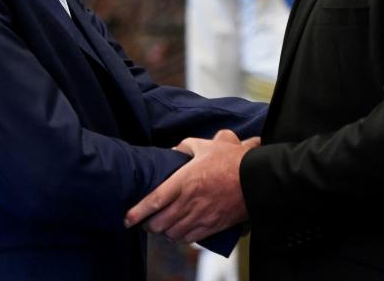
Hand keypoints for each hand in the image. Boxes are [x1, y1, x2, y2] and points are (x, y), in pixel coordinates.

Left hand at [124, 129, 259, 242]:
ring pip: (172, 233)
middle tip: (145, 221)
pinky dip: (180, 237)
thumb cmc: (231, 160)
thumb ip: (185, 147)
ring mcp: (201, 216)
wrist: (256, 179)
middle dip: (148, 224)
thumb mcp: (205, 145)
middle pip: (159, 222)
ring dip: (164, 232)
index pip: (155, 200)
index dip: (138, 212)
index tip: (127, 218)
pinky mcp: (212, 226)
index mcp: (185, 181)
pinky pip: (189, 238)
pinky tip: (179, 231)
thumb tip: (174, 152)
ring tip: (161, 226)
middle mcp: (190, 201)